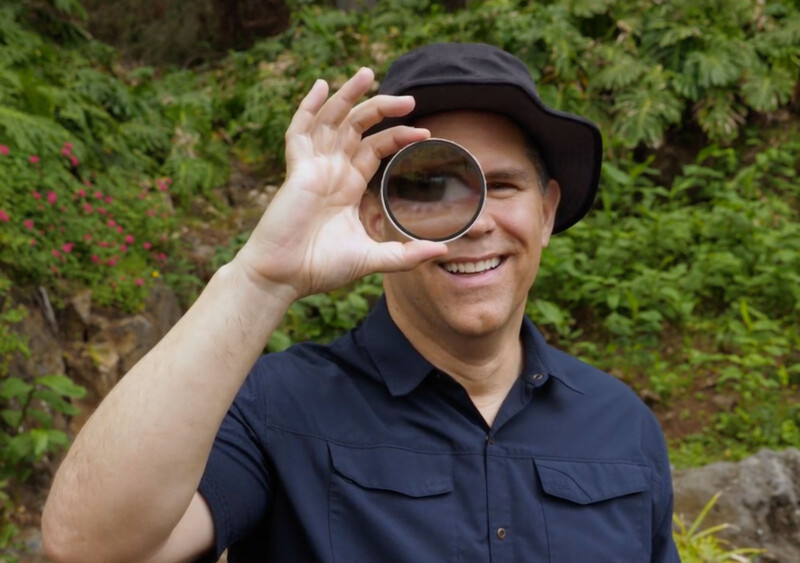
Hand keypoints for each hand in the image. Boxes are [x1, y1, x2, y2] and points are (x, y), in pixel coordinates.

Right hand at [234, 67, 447, 299]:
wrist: (284, 277)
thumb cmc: (321, 268)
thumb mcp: (372, 258)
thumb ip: (406, 255)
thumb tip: (444, 251)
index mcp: (348, 187)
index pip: (374, 148)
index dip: (397, 136)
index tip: (424, 131)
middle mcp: (331, 171)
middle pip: (357, 127)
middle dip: (381, 108)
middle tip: (410, 99)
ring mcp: (313, 168)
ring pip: (331, 120)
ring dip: (347, 96)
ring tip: (368, 73)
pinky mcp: (296, 170)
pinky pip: (299, 131)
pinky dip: (307, 107)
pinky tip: (321, 86)